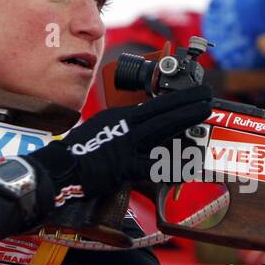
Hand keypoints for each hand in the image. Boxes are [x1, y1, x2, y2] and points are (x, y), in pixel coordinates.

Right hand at [26, 85, 212, 205]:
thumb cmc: (77, 155)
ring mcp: (124, 144)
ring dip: (185, 119)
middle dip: (187, 102)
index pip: (152, 104)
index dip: (175, 98)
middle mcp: (123, 125)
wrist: (57, 171)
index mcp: (118, 116)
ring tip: (204, 112)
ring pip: (162, 127)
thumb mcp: (101, 131)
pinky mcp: (123, 166)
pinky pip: (155, 165)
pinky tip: (190, 162)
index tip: (192, 93)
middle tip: (207, 96)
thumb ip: (123, 128)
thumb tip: (143, 129)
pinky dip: (173, 164)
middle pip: (162, 110)